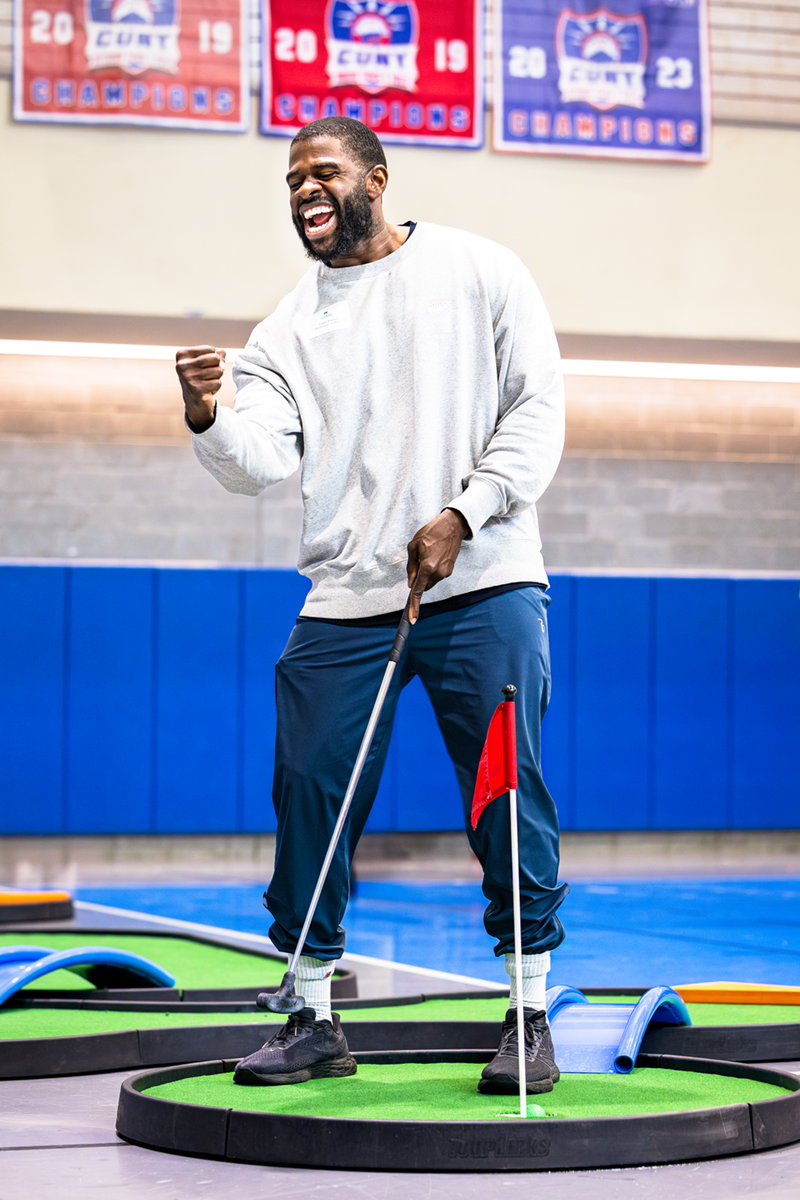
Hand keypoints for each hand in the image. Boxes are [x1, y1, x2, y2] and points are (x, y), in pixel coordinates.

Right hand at [176, 346, 225, 432]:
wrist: (194, 400)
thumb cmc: (201, 377)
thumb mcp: (207, 362)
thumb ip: (216, 354)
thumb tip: (222, 352)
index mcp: (182, 355)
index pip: (210, 349)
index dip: (213, 358)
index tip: (204, 367)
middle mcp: (182, 366)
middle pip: (215, 358)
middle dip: (217, 367)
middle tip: (207, 376)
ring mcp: (188, 378)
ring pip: (219, 371)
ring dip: (216, 378)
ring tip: (206, 382)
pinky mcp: (196, 390)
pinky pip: (218, 383)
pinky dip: (216, 387)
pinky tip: (207, 390)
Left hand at [406, 508, 468, 623]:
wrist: (452, 526)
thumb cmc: (431, 533)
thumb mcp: (413, 546)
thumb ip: (411, 567)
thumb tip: (411, 583)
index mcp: (428, 567)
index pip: (418, 591)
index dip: (414, 605)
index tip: (413, 619)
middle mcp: (438, 573)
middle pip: (424, 586)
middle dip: (418, 579)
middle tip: (418, 561)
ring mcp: (446, 572)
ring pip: (430, 581)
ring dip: (425, 574)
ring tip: (428, 554)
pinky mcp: (450, 570)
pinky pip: (437, 576)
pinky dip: (432, 570)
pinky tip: (433, 555)